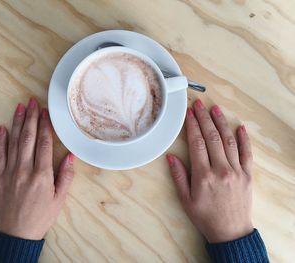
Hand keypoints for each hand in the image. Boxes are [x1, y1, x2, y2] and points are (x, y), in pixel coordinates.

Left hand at [0, 97, 74, 239]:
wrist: (17, 233)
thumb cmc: (42, 216)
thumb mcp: (60, 199)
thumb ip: (66, 176)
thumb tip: (70, 155)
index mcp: (42, 175)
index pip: (43, 144)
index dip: (45, 125)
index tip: (45, 112)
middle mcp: (24, 170)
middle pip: (28, 138)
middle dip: (31, 117)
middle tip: (32, 101)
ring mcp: (10, 172)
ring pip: (13, 143)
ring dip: (17, 123)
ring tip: (20, 108)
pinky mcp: (0, 177)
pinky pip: (0, 155)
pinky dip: (0, 140)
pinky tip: (2, 128)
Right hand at [166, 99, 252, 242]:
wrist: (230, 232)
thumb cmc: (205, 216)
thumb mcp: (185, 199)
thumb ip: (179, 176)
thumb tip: (171, 156)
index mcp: (203, 175)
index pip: (197, 143)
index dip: (192, 125)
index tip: (188, 113)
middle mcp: (221, 169)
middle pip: (212, 137)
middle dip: (204, 118)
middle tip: (199, 104)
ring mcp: (237, 171)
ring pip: (228, 141)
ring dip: (221, 123)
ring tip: (215, 109)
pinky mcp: (247, 174)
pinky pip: (247, 153)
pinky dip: (244, 139)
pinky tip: (240, 127)